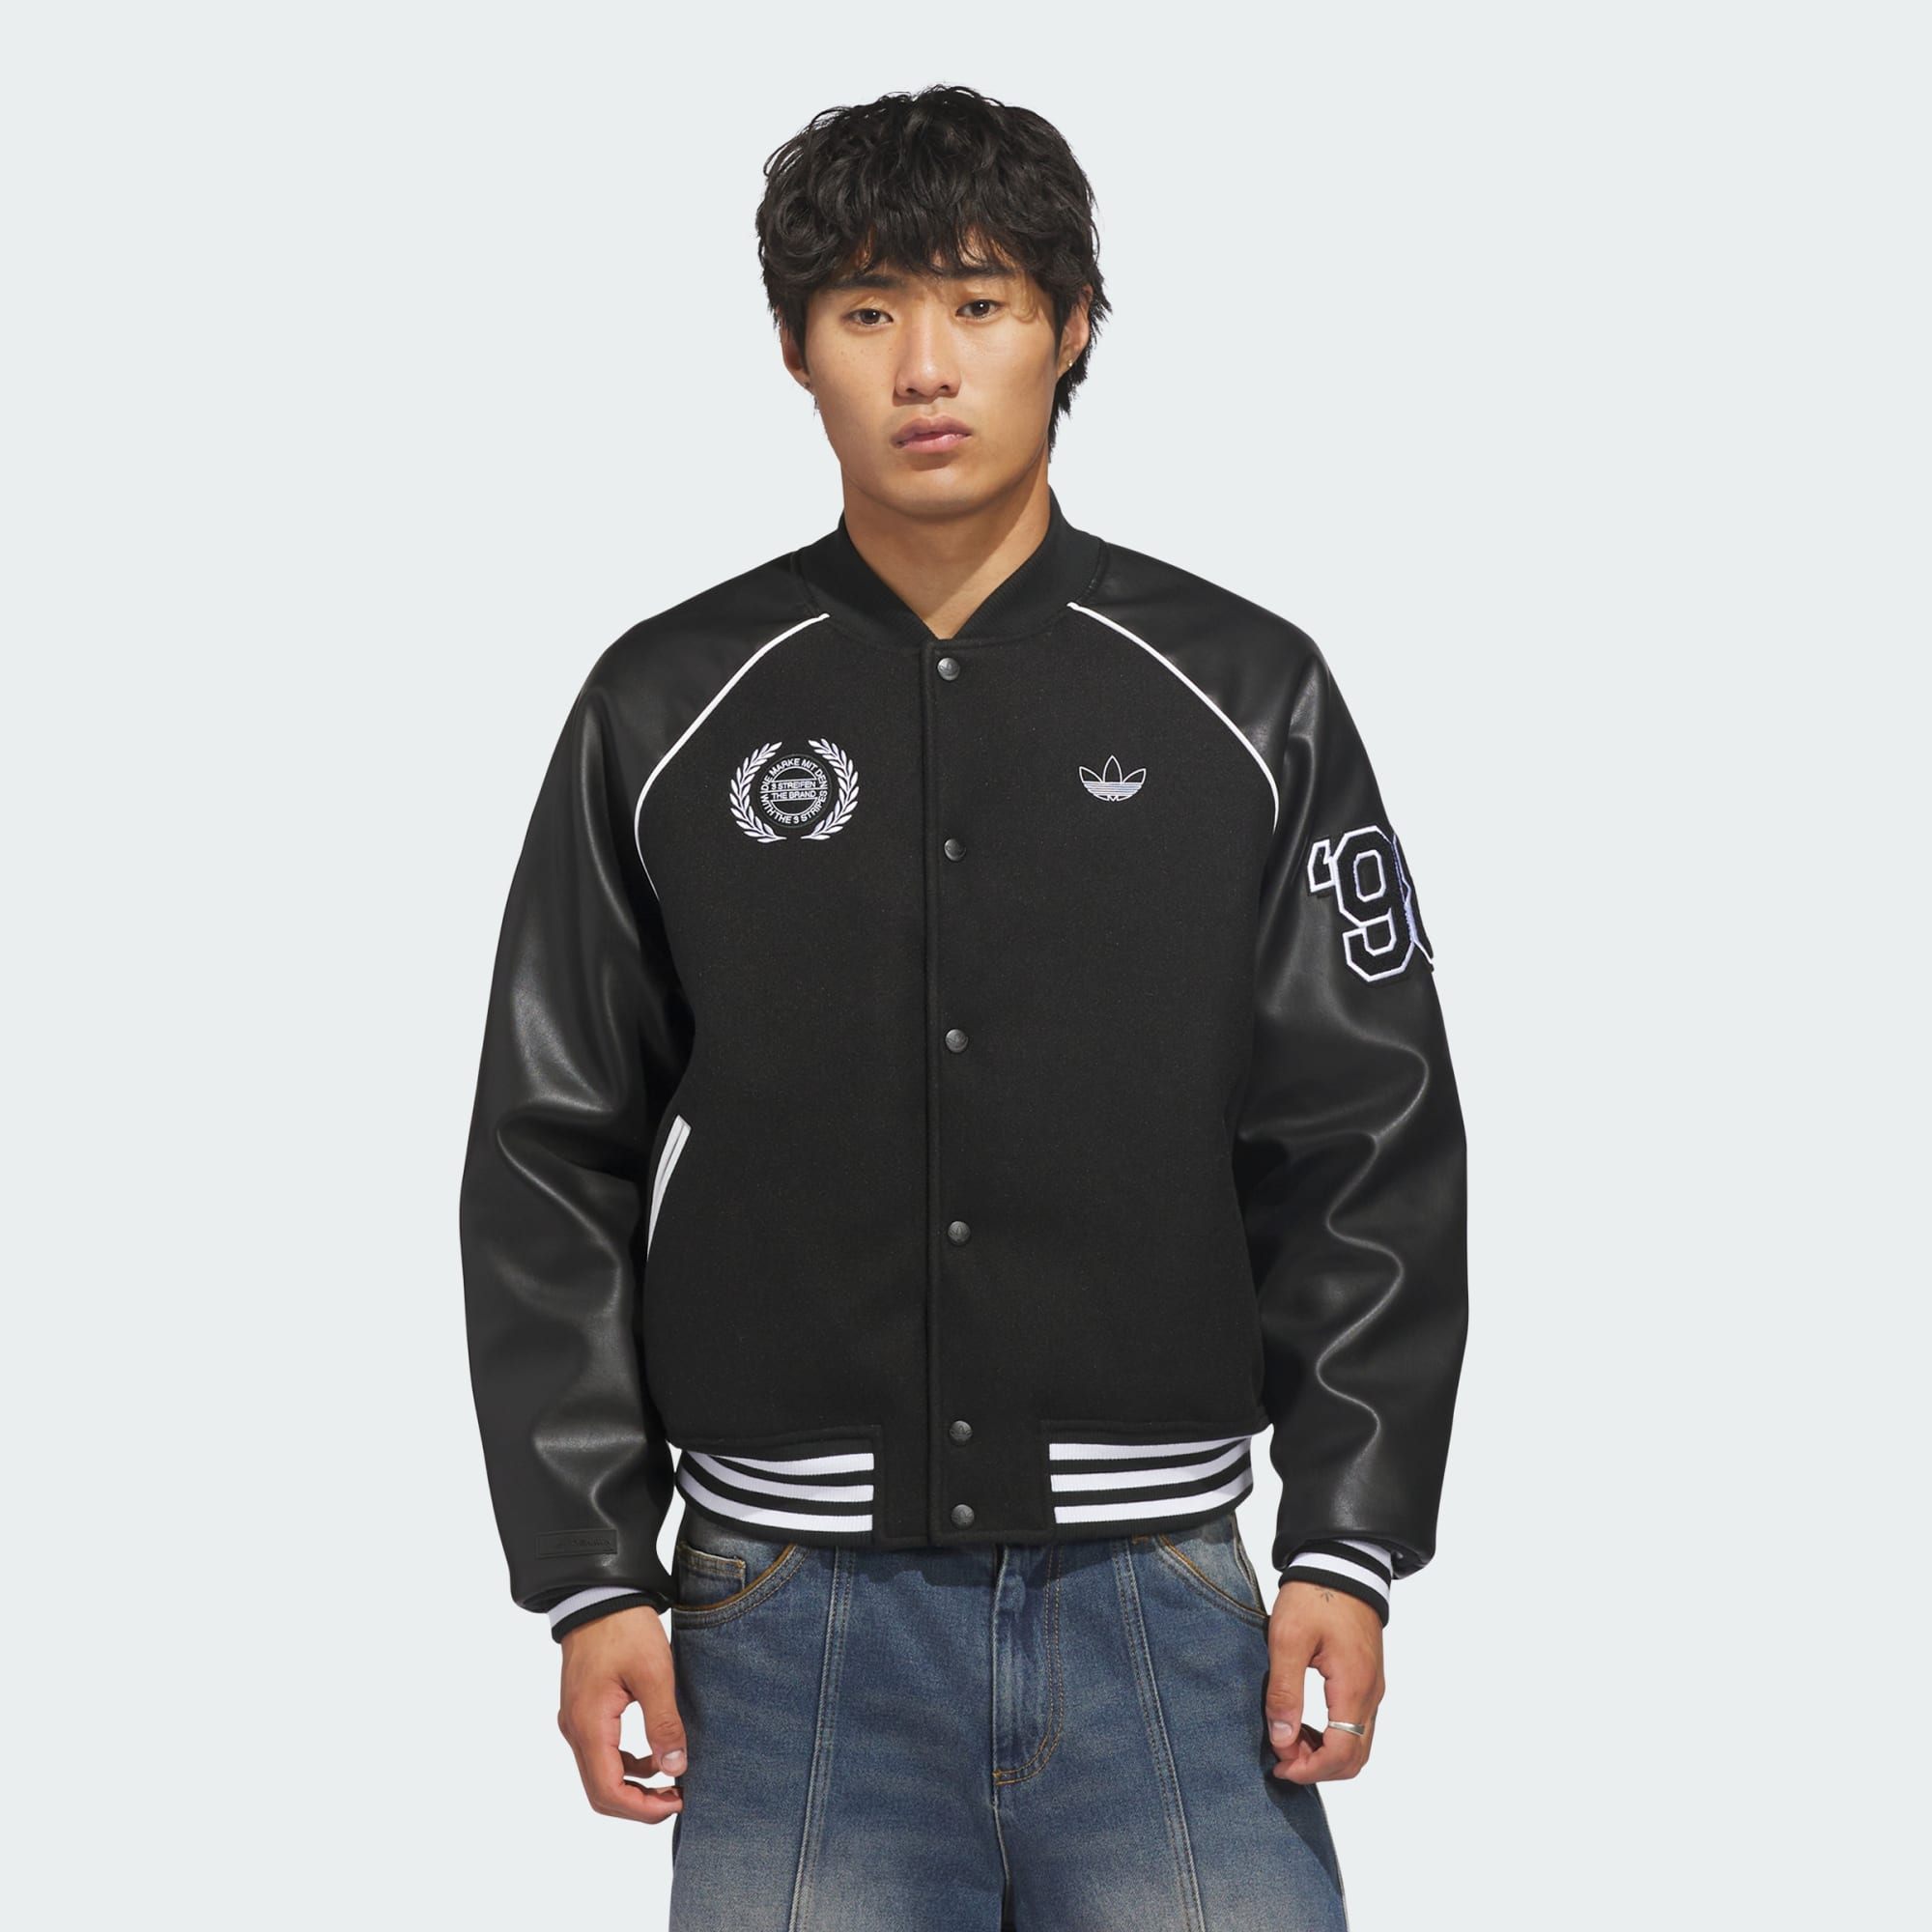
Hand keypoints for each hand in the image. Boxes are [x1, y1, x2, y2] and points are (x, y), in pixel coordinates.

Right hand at [556, 1605, 686, 1822]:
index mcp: (589, 1725)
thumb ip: (663, 1723)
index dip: (642, 1809)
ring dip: (632, 1787)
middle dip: (638, 1805)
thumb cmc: (625, 1629)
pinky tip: (652, 1755)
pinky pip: (599, 1754)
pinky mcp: (582, 1711)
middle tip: (676, 1798)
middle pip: (600, 1792)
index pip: (608, 1792)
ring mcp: (575, 1721)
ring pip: (599, 1775)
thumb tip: (675, 1768)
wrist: (599, 1595)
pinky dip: (625, 1765)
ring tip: (671, 1779)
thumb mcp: (654, 1673)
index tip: (676, 1801)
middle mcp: (575, 1730)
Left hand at [1264, 1581, 1385, 1783]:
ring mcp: (1372, 1687)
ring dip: (1324, 1754)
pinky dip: (1332, 1737)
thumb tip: (1283, 1738)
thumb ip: (1285, 1691)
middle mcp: (1370, 1694)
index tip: (1279, 1763)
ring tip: (1287, 1741)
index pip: (1341, 1753)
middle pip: (1354, 1758)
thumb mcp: (1287, 1639)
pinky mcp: (1366, 1679)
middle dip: (1317, 1767)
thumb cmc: (1314, 1596)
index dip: (1309, 1769)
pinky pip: (1356, 1725)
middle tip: (1281, 1757)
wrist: (1340, 1563)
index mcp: (1354, 1686)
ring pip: (1357, 1744)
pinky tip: (1303, 1724)